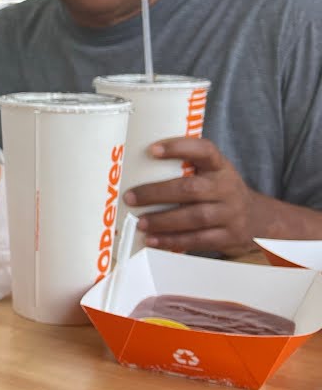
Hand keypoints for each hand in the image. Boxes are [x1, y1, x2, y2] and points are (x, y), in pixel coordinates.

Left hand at [128, 137, 255, 253]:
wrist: (258, 219)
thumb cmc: (219, 191)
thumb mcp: (211, 173)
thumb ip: (184, 168)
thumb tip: (133, 169)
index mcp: (220, 166)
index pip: (204, 150)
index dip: (179, 148)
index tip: (152, 149)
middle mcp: (227, 187)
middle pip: (191, 189)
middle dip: (157, 193)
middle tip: (130, 197)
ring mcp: (230, 213)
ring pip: (194, 217)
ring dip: (162, 221)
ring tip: (139, 222)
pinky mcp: (229, 236)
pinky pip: (198, 240)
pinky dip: (172, 241)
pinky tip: (153, 240)